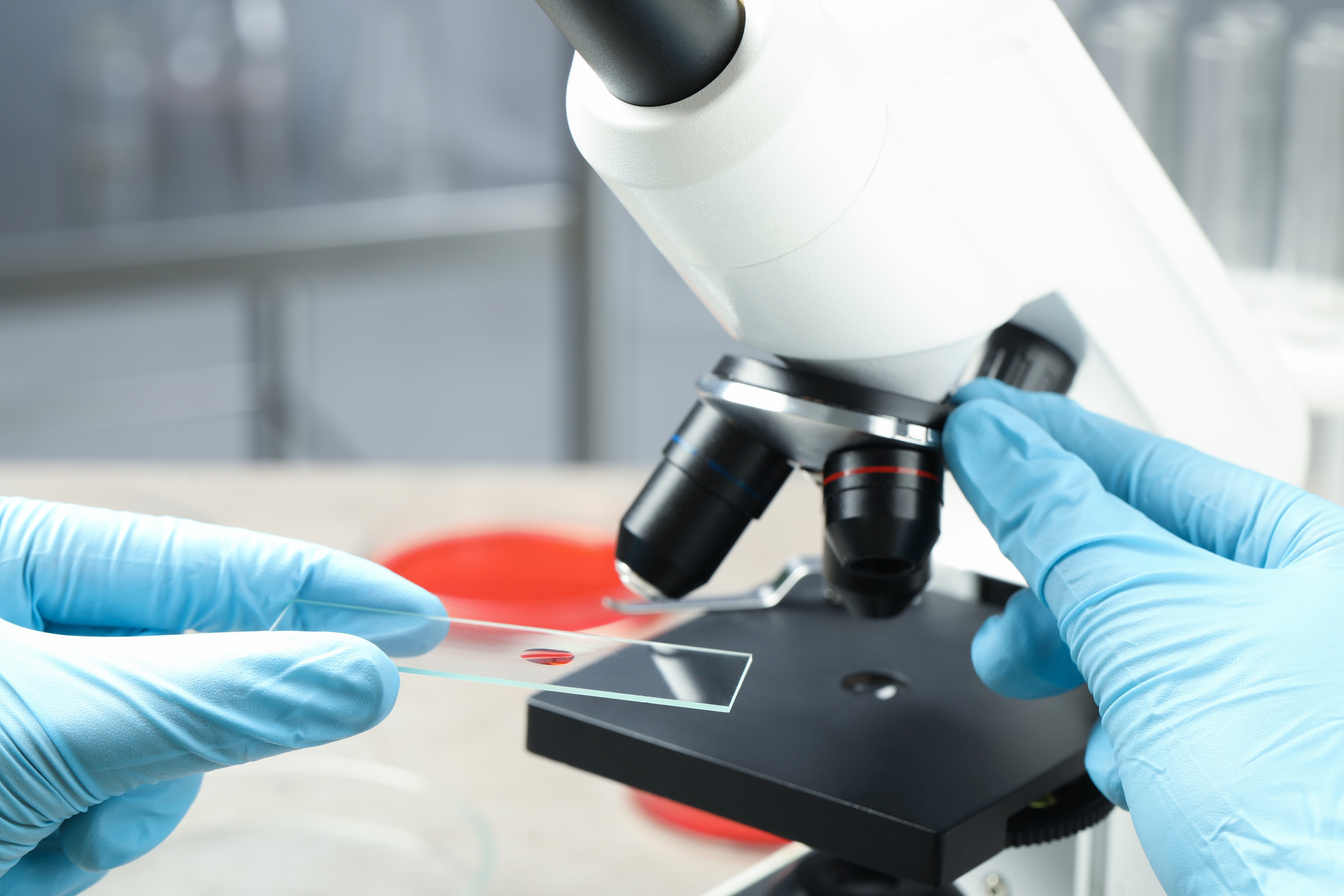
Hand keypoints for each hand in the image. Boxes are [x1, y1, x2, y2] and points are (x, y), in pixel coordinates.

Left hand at [0, 498, 442, 895]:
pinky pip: (108, 810)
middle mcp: (26, 621)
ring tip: (36, 834)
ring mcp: (27, 706)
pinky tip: (15, 857)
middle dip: (173, 743)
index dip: (324, 590)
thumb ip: (215, 698)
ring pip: (154, 755)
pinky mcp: (23, 781)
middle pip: (187, 670)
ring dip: (114, 815)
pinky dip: (76, 848)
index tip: (417, 617)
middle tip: (160, 770)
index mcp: (22, 555)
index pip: (210, 563)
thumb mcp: (56, 722)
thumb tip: (361, 673)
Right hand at [943, 379, 1343, 895]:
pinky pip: (1156, 711)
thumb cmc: (1310, 800)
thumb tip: (998, 446)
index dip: (1050, 442)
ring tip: (1035, 681)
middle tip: (987, 578)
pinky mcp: (1247, 760)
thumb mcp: (1150, 626)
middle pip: (1137, 556)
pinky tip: (1121, 761)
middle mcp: (1303, 615)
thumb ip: (1062, 524)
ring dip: (1075, 663)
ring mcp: (1277, 692)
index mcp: (1309, 553)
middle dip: (1051, 579)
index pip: (1150, 465)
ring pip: (1138, 640)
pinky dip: (1119, 731)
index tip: (981, 424)